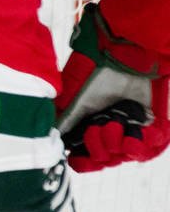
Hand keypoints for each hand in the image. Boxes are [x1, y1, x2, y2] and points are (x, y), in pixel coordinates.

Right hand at [56, 4, 169, 171]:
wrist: (128, 51)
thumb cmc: (98, 68)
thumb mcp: (76, 97)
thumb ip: (66, 120)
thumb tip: (54, 140)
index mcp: (92, 121)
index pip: (87, 153)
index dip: (83, 160)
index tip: (77, 159)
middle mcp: (114, 125)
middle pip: (107, 158)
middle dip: (99, 151)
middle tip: (98, 130)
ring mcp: (135, 125)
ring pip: (127, 155)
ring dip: (119, 148)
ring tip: (115, 127)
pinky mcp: (157, 123)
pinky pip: (153, 148)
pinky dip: (144, 147)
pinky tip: (136, 137)